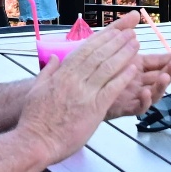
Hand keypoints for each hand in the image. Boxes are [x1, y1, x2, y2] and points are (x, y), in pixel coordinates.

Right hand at [18, 26, 140, 163]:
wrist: (35, 141)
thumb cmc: (34, 119)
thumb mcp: (37, 89)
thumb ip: (48, 72)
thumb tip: (54, 59)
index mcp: (62, 74)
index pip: (85, 50)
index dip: (102, 38)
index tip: (114, 31)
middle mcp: (74, 79)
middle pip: (99, 55)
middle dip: (116, 42)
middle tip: (131, 32)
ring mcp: (85, 93)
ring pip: (107, 68)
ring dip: (124, 54)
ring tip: (136, 44)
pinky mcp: (94, 109)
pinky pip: (112, 89)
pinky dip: (123, 77)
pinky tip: (133, 69)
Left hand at [89, 15, 170, 117]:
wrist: (78, 88)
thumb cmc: (97, 65)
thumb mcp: (110, 44)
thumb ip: (123, 28)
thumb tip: (136, 13)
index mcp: (137, 65)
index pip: (158, 61)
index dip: (170, 58)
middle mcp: (138, 80)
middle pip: (160, 77)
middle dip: (170, 71)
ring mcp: (133, 94)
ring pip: (154, 93)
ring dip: (161, 85)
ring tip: (164, 76)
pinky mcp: (125, 107)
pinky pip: (139, 107)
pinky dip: (145, 101)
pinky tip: (145, 92)